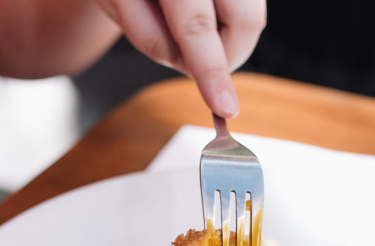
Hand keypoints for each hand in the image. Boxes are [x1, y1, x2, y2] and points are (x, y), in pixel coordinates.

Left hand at [96, 0, 265, 117]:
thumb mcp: (121, 6)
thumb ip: (153, 40)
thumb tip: (195, 69)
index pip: (196, 25)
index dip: (212, 70)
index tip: (225, 107)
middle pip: (245, 19)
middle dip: (230, 55)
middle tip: (203, 62)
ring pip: (253, 14)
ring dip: (229, 36)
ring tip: (191, 23)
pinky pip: (252, 6)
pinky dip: (232, 20)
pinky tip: (204, 11)